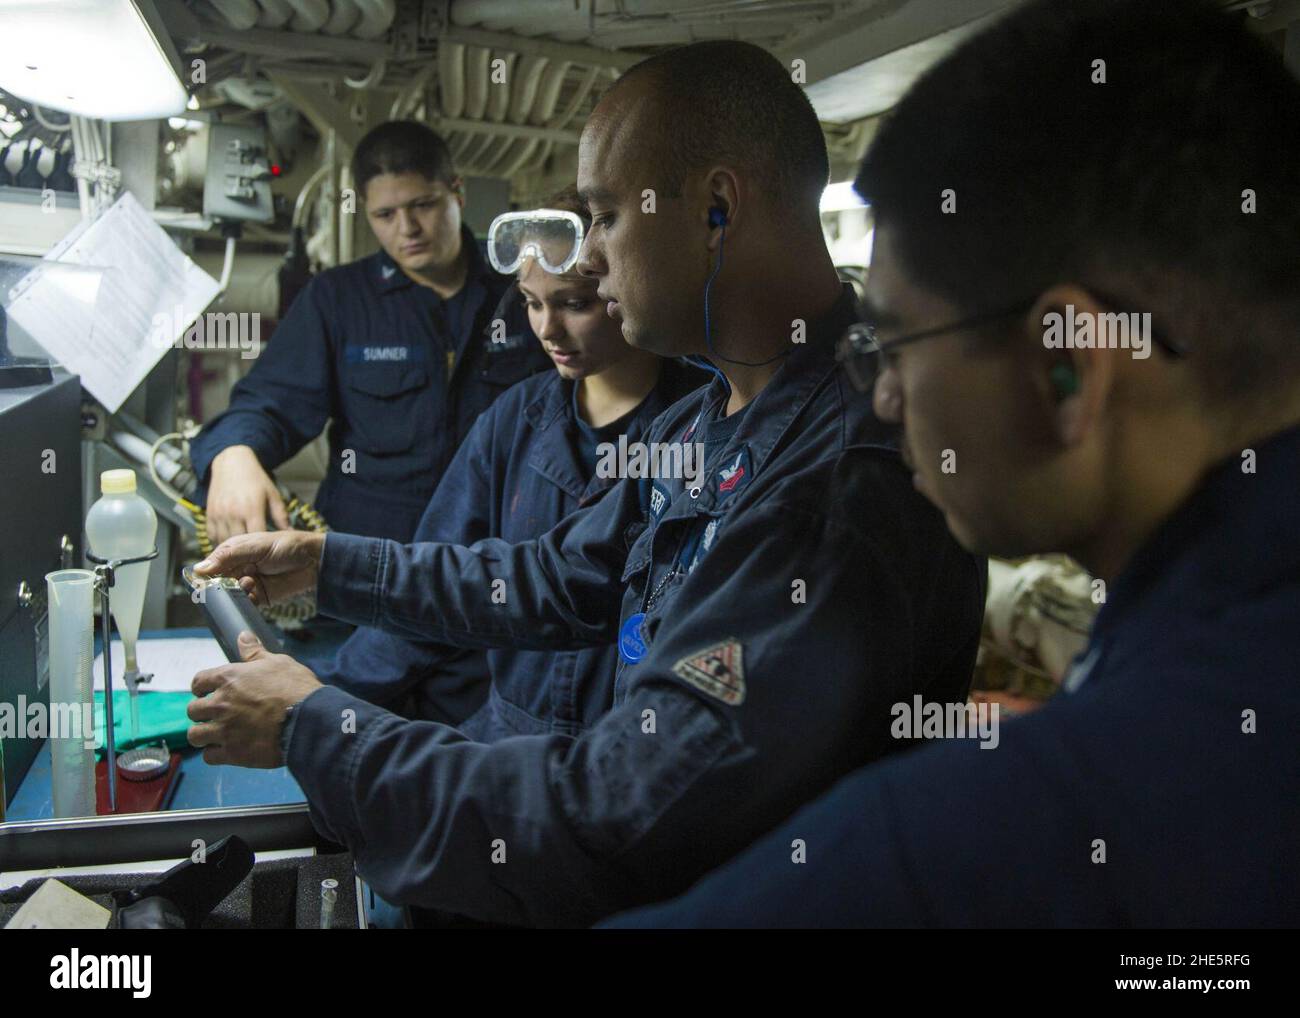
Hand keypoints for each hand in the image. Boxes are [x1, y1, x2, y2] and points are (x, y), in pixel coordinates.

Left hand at [187, 631, 321, 767]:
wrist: (308, 721)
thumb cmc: (295, 688)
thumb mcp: (278, 662)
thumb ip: (255, 652)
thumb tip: (242, 636)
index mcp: (229, 679)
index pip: (198, 681)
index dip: (201, 687)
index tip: (207, 691)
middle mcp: (220, 704)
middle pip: (193, 710)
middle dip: (202, 712)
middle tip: (217, 714)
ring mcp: (224, 730)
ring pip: (195, 735)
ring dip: (204, 734)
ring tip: (217, 734)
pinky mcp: (233, 753)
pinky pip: (209, 757)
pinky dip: (216, 753)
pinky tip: (227, 750)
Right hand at [193, 529, 325, 604]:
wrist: (314, 561)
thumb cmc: (286, 546)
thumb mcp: (255, 546)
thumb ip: (228, 557)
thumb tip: (199, 568)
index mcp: (233, 552)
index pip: (211, 565)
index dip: (205, 574)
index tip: (202, 581)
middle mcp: (238, 569)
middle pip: (217, 583)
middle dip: (220, 586)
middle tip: (229, 582)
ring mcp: (248, 584)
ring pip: (230, 595)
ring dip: (235, 592)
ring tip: (249, 582)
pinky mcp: (259, 597)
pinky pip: (245, 604)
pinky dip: (246, 602)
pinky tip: (254, 592)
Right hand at [206, 445, 290, 545]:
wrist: (232, 462)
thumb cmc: (255, 480)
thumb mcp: (272, 495)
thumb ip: (281, 516)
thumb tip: (291, 533)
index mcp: (252, 509)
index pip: (257, 537)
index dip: (263, 549)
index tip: (269, 555)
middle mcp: (233, 513)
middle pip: (239, 544)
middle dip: (246, 553)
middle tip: (254, 560)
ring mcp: (219, 514)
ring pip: (223, 542)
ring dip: (232, 550)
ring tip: (241, 555)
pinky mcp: (209, 514)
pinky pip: (211, 536)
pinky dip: (219, 542)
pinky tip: (229, 545)